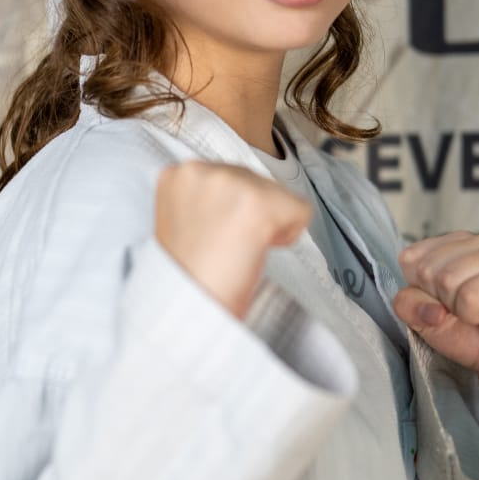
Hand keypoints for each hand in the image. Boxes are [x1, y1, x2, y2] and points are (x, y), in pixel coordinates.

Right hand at [155, 161, 311, 320]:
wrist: (187, 309)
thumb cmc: (191, 276)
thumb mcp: (186, 221)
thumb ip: (209, 199)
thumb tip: (246, 197)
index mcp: (178, 174)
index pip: (231, 178)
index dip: (232, 212)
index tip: (216, 238)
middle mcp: (201, 170)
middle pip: (257, 181)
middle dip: (253, 215)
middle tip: (227, 250)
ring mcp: (229, 183)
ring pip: (279, 195)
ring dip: (270, 225)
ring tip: (238, 252)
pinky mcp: (258, 203)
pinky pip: (300, 210)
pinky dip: (289, 235)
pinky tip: (257, 253)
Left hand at [393, 232, 478, 477]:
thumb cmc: (472, 343)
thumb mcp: (429, 323)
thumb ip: (413, 306)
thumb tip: (411, 300)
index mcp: (460, 243)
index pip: (412, 256)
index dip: (418, 291)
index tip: (443, 312)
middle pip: (427, 266)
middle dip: (436, 301)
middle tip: (464, 321)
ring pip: (447, 278)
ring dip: (456, 310)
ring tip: (478, 321)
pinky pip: (472, 293)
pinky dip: (474, 313)